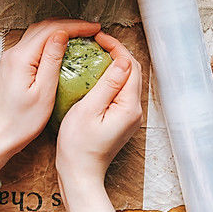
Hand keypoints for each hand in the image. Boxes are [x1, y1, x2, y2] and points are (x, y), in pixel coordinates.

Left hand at [0, 19, 100, 158]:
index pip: (51, 30)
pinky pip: (33, 43)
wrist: (0, 135)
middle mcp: (13, 53)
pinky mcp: (13, 65)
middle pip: (43, 27)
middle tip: (90, 29)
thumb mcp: (44, 92)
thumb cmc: (23, 121)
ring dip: (59, 29)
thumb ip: (52, 60)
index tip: (95, 28)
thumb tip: (62, 34)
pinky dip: (50, 39)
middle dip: (69, 24)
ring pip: (38, 33)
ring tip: (80, 34)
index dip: (75, 26)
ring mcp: (11, 58)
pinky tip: (62, 46)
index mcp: (21, 58)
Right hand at [56, 31, 142, 183]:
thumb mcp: (88, 110)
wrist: (80, 173)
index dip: (116, 48)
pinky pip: (120, 91)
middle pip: (132, 72)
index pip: (130, 66)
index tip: (99, 38)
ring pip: (127, 80)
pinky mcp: (121, 119)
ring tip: (95, 53)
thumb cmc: (78, 145)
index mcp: (128, 107)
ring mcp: (129, 116)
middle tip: (97, 42)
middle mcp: (134, 111)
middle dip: (117, 52)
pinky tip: (96, 74)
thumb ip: (107, 84)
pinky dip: (111, 77)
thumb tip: (121, 61)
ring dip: (115, 63)